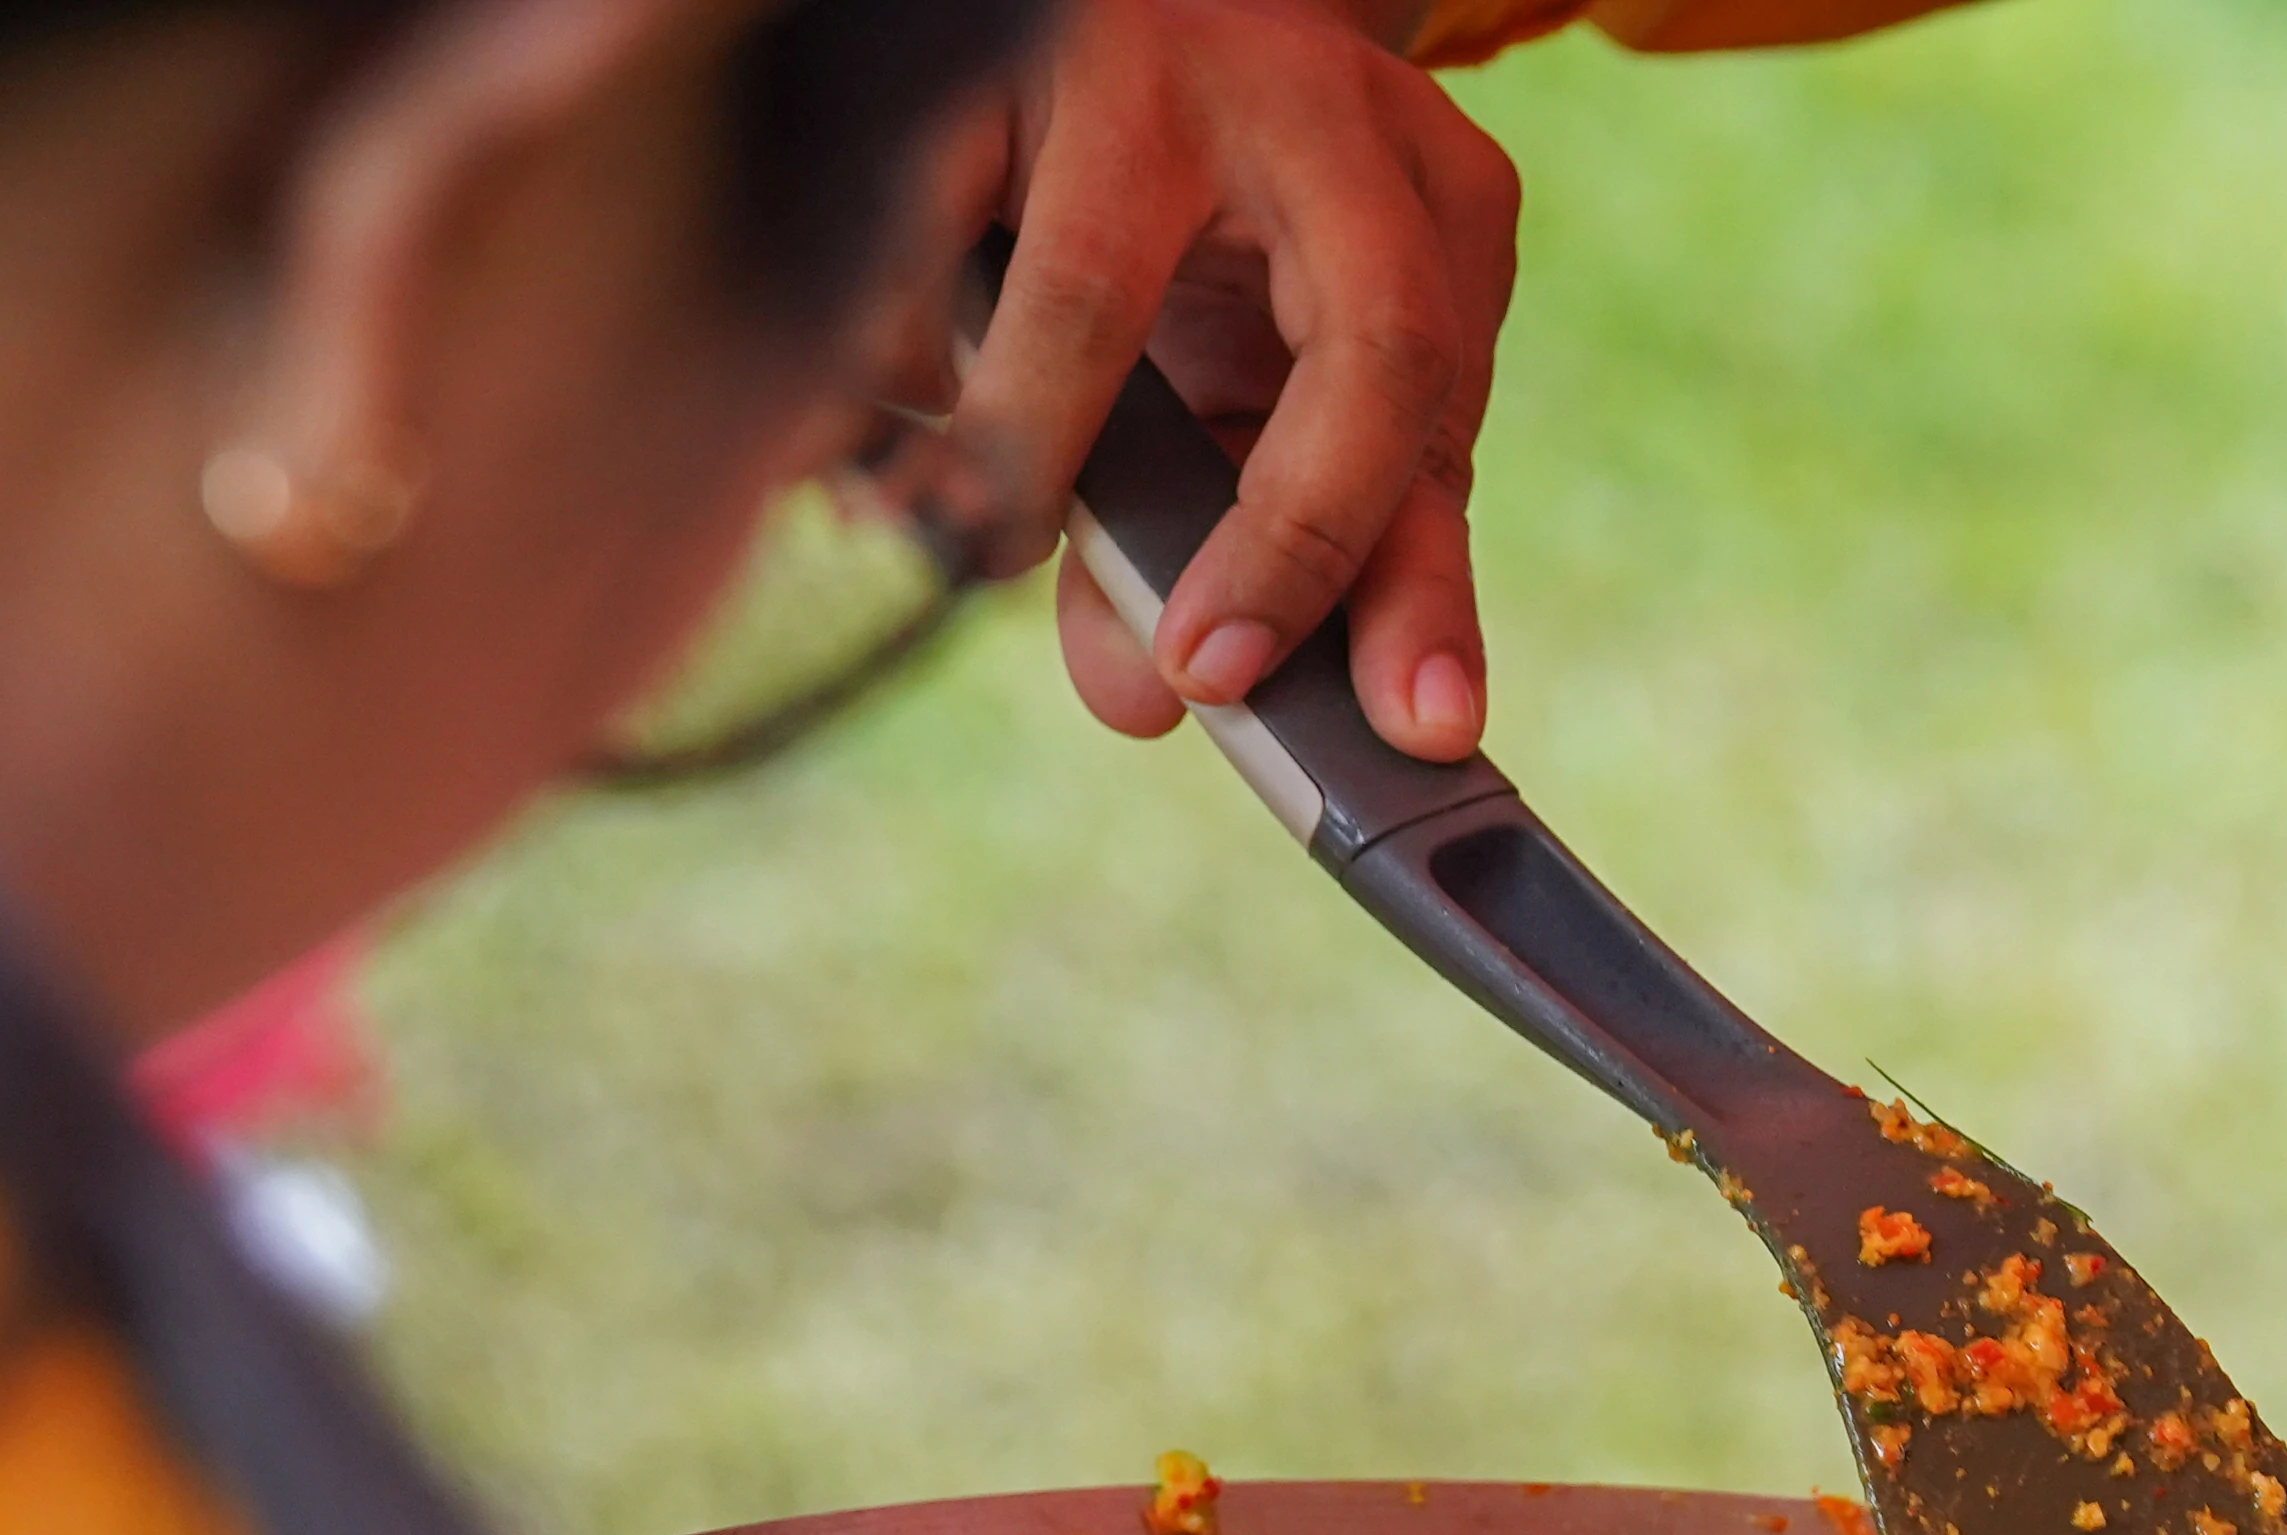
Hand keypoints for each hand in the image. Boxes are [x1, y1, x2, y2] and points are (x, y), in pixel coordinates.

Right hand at [901, 0, 1516, 758]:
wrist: (1117, 15)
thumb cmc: (1218, 229)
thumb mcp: (1287, 368)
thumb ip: (1270, 540)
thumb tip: (1145, 698)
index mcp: (1426, 191)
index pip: (1430, 392)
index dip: (1381, 566)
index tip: (1362, 713)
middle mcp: (1315, 108)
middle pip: (1357, 342)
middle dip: (1280, 541)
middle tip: (1190, 676)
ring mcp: (1144, 66)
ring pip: (1085, 300)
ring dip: (1022, 467)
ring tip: (965, 547)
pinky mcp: (982, 54)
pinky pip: (918, 246)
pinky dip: (886, 371)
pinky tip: (857, 442)